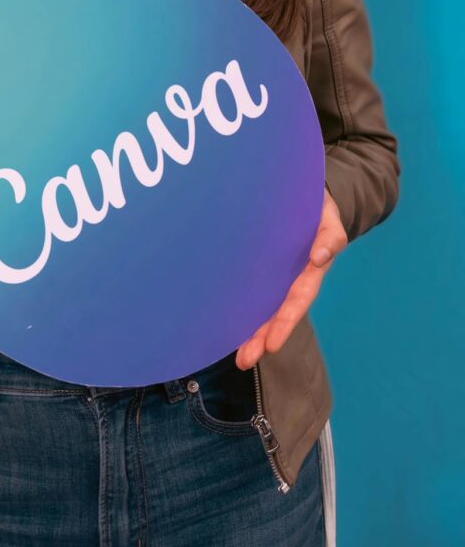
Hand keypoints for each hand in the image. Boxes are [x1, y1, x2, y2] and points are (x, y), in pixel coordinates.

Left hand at [235, 187, 347, 369]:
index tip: (272, 345)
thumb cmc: (318, 208)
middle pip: (277, 312)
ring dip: (251, 332)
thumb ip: (330, 236)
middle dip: (262, 337)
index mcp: (308, 271)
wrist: (302, 193)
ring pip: (262, 307)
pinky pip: (249, 289)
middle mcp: (290, 278)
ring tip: (237, 358)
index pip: (296, 301)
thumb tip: (321, 257)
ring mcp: (274, 274)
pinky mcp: (258, 265)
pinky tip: (225, 324)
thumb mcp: (330, 219)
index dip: (285, 323)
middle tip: (244, 360)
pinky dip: (240, 308)